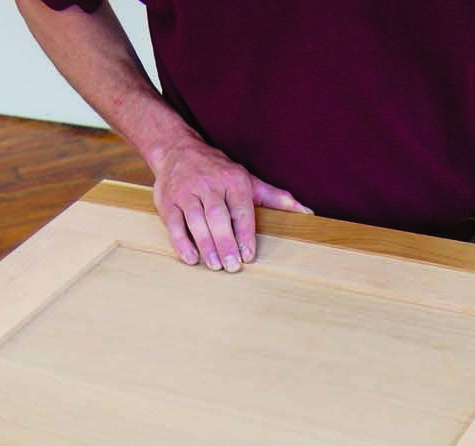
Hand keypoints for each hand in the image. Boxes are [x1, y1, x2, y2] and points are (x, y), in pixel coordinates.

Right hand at [150, 137, 310, 271]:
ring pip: (196, 220)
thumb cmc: (219, 172)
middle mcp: (209, 184)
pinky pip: (174, 223)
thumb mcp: (249, 180)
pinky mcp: (167, 201)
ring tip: (215, 265)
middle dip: (225, 242)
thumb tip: (307, 212)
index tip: (248, 254)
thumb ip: (275, 198)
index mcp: (233, 180)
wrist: (177, 150)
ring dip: (205, 244)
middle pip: (218, 216)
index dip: (244, 232)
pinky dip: (181, 242)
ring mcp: (186, 192)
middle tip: (232, 266)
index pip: (241, 208)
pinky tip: (191, 258)